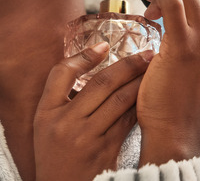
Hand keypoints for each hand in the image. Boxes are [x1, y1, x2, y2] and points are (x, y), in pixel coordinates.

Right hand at [34, 42, 151, 180]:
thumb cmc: (53, 155)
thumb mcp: (45, 124)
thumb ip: (61, 99)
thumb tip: (88, 67)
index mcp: (46, 112)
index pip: (61, 73)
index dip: (84, 57)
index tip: (104, 45)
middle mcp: (65, 122)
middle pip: (100, 83)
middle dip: (127, 65)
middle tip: (146, 53)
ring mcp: (87, 137)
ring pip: (120, 101)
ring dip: (140, 82)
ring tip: (154, 70)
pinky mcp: (107, 151)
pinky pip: (128, 121)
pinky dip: (139, 105)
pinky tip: (149, 96)